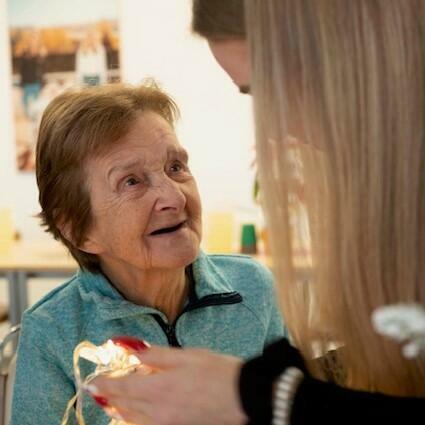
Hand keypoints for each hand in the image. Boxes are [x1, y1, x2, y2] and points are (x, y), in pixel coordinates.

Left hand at [89, 345, 247, 424]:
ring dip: (116, 408)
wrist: (243, 397)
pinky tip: (132, 412)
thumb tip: (128, 348)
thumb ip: (154, 354)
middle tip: (95, 388)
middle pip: (122, 405)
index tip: (92, 379)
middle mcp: (157, 411)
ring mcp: (166, 423)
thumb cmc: (217, 371)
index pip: (121, 386)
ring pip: (131, 419)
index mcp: (158, 388)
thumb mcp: (186, 355)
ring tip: (108, 400)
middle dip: (107, 395)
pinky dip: (132, 418)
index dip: (104, 382)